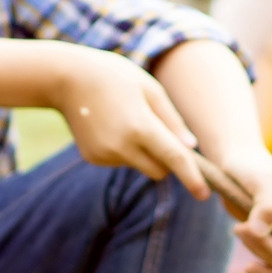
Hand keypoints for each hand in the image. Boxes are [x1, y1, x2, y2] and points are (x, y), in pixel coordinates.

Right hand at [54, 48, 208, 197]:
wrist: (66, 78)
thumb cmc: (115, 77)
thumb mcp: (150, 89)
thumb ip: (172, 120)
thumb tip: (190, 147)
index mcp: (141, 126)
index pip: (174, 159)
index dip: (192, 178)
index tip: (204, 195)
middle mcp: (122, 146)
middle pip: (159, 171)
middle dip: (167, 161)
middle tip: (161, 135)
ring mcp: (105, 155)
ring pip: (140, 165)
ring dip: (143, 152)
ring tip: (126, 119)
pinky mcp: (94, 158)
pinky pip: (121, 161)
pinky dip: (124, 149)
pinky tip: (111, 126)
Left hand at [215, 146, 271, 272]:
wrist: (236, 165)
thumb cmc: (253, 165)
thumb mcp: (261, 179)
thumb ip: (266, 204)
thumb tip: (261, 231)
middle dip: (270, 247)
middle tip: (243, 228)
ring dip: (259, 250)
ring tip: (238, 228)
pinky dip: (262, 271)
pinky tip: (248, 268)